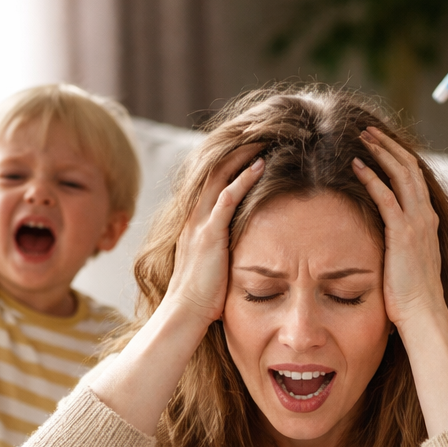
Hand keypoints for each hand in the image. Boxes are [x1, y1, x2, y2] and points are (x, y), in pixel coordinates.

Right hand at [164, 145, 263, 324]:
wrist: (184, 314)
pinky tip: (260, 166)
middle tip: (259, 132)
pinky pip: (227, 197)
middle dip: (236, 149)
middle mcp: (194, 217)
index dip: (229, 162)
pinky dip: (244, 178)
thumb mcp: (213, 266)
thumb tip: (242, 248)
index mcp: (194, 223)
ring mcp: (200, 223)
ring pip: (220, 176)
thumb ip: (224, 250)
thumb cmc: (201, 298)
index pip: (211, 182)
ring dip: (242, 156)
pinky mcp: (209, 234)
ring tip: (263, 139)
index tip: (250, 149)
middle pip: (214, 170)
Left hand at [352, 126, 443, 329]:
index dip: (397, 158)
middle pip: (409, 167)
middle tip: (368, 131)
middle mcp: (425, 216)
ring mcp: (417, 223)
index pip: (414, 179)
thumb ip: (399, 243)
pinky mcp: (403, 233)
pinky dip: (371, 177)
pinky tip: (355, 164)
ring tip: (362, 137)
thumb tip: (382, 240)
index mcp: (427, 221)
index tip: (380, 145)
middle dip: (388, 146)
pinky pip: (386, 196)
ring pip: (400, 174)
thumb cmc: (412, 296)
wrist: (423, 314)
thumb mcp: (407, 261)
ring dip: (380, 152)